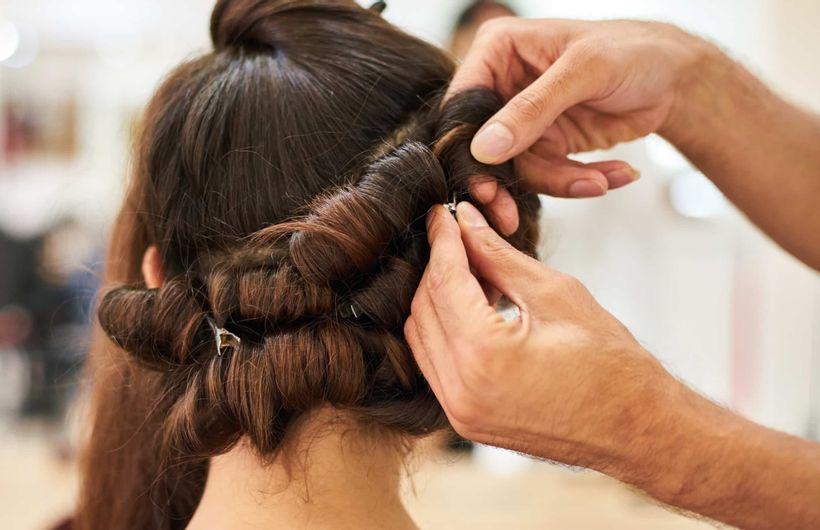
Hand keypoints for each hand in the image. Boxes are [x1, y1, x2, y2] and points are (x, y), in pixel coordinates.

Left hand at [405, 202, 675, 466]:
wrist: (637, 429)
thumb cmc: (612, 363)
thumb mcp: (555, 293)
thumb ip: (499, 255)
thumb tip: (466, 222)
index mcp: (484, 357)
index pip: (444, 282)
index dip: (443, 241)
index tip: (444, 214)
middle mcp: (461, 391)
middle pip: (424, 309)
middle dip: (439, 267)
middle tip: (462, 238)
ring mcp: (460, 413)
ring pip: (422, 337)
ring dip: (439, 299)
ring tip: (475, 274)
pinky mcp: (465, 420)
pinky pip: (435, 365)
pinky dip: (445, 330)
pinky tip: (475, 309)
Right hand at [455, 18, 708, 232]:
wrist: (673, 77)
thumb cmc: (632, 51)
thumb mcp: (583, 71)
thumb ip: (532, 109)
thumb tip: (484, 148)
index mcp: (498, 51)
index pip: (463, 105)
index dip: (466, 148)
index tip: (482, 185)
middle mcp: (502, 86)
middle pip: (483, 147)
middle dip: (505, 183)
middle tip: (509, 215)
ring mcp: (523, 120)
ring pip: (518, 170)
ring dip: (560, 182)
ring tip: (602, 181)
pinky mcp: (546, 146)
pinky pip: (548, 177)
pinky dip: (580, 182)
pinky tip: (616, 175)